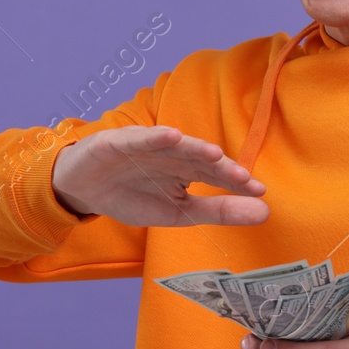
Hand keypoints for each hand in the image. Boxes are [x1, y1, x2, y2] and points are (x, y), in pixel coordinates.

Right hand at [50, 125, 268, 227]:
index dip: (236, 182)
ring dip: (194, 147)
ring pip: (175, 146)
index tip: (259, 191)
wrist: (82, 189)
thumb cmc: (132, 197)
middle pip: (200, 158)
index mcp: (187, 168)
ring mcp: (147, 145)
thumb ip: (218, 211)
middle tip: (243, 178)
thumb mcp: (178, 212)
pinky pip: (139, 138)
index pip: (216, 174)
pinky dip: (154, 137)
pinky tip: (170, 136)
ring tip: (215, 154)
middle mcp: (172, 153)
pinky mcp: (120, 141)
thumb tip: (266, 212)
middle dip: (221, 168)